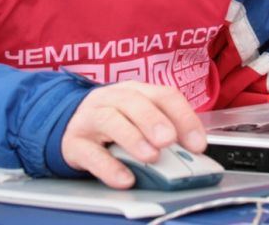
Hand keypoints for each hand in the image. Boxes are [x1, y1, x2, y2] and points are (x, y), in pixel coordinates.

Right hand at [61, 81, 206, 188]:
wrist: (71, 126)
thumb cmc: (114, 122)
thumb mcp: (139, 120)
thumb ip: (163, 131)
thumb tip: (189, 153)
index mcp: (135, 91)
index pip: (163, 95)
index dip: (183, 117)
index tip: (197, 143)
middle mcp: (112, 99)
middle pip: (134, 101)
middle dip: (154, 120)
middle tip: (169, 139)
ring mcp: (90, 118)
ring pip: (110, 120)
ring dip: (133, 138)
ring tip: (151, 157)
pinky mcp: (74, 142)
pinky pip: (90, 153)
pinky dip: (109, 166)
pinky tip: (125, 178)